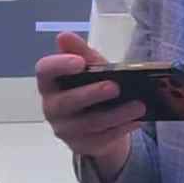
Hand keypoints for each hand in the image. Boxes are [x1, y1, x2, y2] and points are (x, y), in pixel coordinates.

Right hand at [36, 32, 143, 174]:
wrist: (99, 122)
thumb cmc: (91, 87)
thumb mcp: (92, 67)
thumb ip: (81, 52)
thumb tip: (64, 36)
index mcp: (50, 83)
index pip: (44, 71)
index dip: (59, 66)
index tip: (80, 62)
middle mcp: (52, 107)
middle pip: (66, 102)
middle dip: (91, 94)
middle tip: (116, 87)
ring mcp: (65, 129)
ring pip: (89, 124)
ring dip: (116, 114)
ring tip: (139, 106)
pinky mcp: (81, 146)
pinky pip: (101, 140)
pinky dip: (122, 129)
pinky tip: (137, 121)